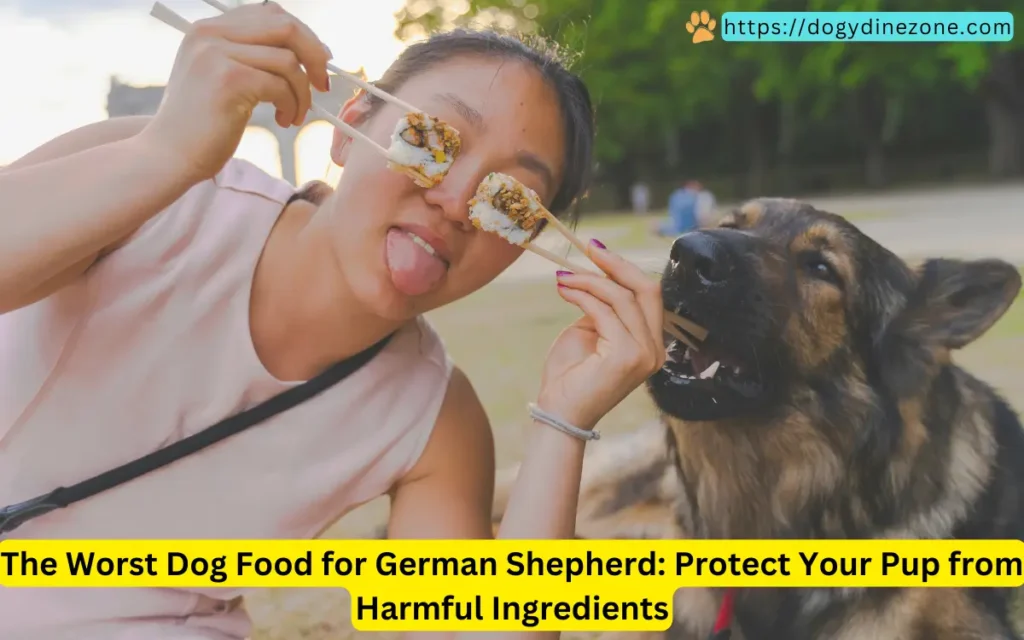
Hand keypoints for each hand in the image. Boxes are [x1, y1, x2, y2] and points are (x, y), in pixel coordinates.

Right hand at [137, 1, 331, 182]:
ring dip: (302, 93)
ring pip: (288, 61)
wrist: (169, 156)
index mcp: (207, 29)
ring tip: (294, 115)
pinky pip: (281, 85)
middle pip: (285, 27)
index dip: (303, 36)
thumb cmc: (202, 125)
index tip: (318, 62)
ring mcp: (216, 54)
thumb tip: (308, 50)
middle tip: (322, 85)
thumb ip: (250, 56)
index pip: (270, 13)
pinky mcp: (228, 80)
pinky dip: (292, 105)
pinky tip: (283, 121)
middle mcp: (209, 34)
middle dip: (314, 56)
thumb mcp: (221, 78)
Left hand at [535, 240, 666, 430]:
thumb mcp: (590, 332)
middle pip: (647, 290)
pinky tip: (564, 290)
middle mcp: (655, 350)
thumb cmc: (570, 375)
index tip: (597, 250)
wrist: (558, 412)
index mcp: (650, 344)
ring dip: (590, 281)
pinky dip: (583, 294)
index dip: (624, 268)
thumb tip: (599, 275)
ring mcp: (645, 354)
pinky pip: (605, 311)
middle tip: (589, 248)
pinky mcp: (627, 357)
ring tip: (563, 277)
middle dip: (617, 265)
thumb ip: (602, 307)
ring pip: (623, 298)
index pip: (648, 295)